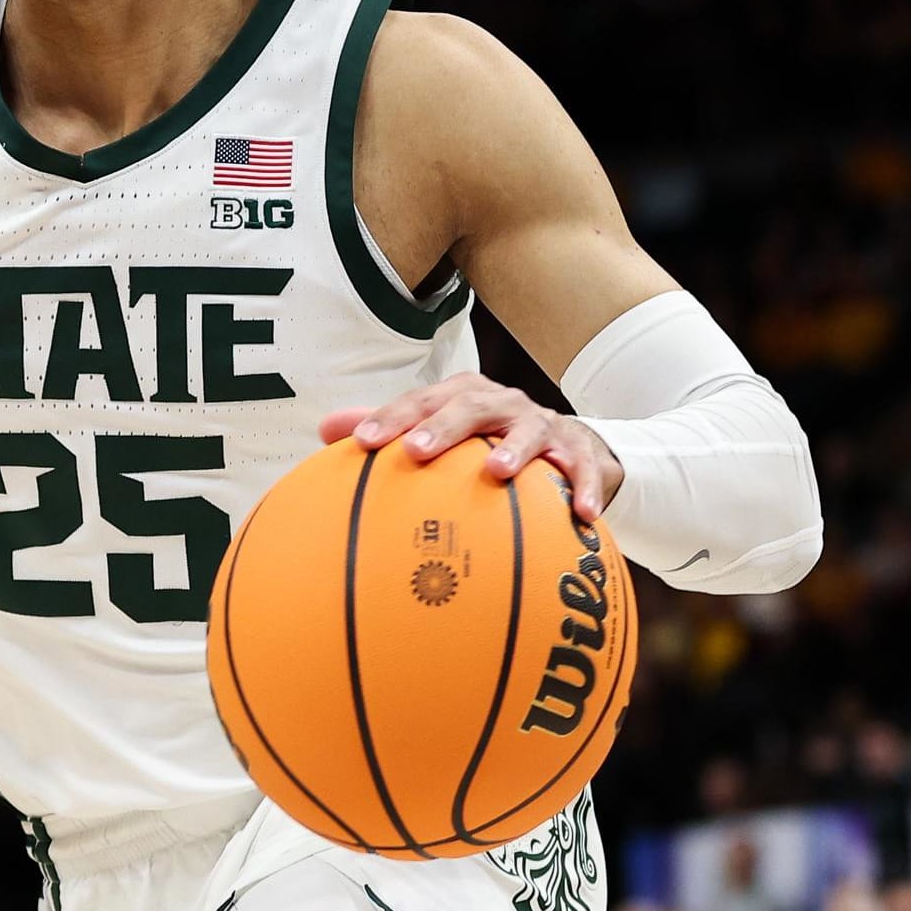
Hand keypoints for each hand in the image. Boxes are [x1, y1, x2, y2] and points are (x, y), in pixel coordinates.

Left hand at [319, 371, 622, 521]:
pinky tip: (582, 513)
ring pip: (529, 429)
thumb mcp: (442, 432)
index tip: (360, 442)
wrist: (570, 445)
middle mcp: (501, 404)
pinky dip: (585, 488)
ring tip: (497, 472)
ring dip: (515, 448)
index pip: (420, 400)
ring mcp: (543, 425)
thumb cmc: (487, 442)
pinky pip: (585, 470)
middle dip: (443, 426)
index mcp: (462, 396)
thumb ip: (390, 432)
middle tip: (417, 451)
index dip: (390, 417)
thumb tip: (324, 432)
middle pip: (470, 405)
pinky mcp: (581, 452)